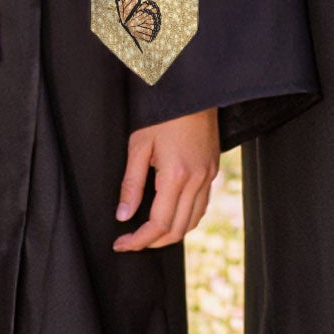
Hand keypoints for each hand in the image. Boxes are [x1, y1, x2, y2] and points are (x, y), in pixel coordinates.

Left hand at [113, 107, 220, 251]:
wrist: (193, 90)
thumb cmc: (163, 113)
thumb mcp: (139, 145)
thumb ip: (131, 184)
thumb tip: (123, 215)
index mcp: (176, 175)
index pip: (158, 224)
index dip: (138, 240)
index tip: (121, 243)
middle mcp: (197, 179)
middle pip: (177, 229)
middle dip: (152, 242)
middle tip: (131, 241)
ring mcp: (208, 175)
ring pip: (193, 221)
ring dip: (171, 233)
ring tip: (149, 233)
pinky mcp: (213, 169)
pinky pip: (202, 205)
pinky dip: (186, 218)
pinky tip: (171, 214)